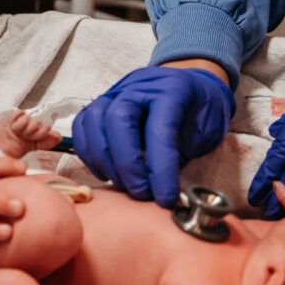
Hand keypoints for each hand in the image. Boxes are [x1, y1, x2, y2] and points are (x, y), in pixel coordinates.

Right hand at [72, 65, 233, 206]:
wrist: (192, 89)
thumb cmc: (199, 112)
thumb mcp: (202, 134)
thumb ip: (179, 158)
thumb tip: (160, 193)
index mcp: (172, 90)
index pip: (159, 129)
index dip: (160, 168)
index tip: (165, 197)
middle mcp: (138, 87)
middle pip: (117, 120)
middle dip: (126, 164)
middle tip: (140, 192)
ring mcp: (114, 92)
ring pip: (94, 121)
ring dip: (104, 160)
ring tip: (122, 184)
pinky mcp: (99, 103)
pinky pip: (82, 125)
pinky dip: (88, 152)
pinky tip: (105, 171)